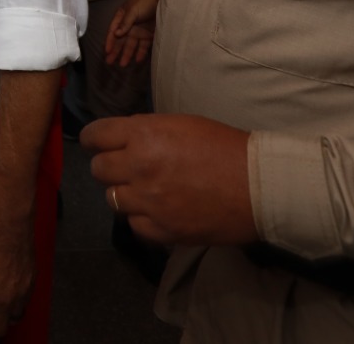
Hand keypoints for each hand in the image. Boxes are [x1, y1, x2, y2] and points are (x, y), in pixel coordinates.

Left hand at [81, 114, 256, 246]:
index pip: (96, 136)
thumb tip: (125, 139)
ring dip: (124, 193)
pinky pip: (134, 225)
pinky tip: (157, 210)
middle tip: (123, 167)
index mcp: (143, 135)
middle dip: (108, 166)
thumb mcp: (181, 124)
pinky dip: (142, 218)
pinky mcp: (161, 230)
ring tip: (143, 189)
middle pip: (98, 170)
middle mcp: (138, 168)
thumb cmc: (225, 147)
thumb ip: (147, 131)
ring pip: (113, 199)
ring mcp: (148, 202)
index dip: (94, 139)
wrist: (258, 186)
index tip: (97, 143)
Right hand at [104, 0, 157, 66]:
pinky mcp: (148, 35)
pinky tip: (137, 60)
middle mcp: (129, 26)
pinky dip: (140, 53)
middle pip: (120, 40)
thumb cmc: (144, 3)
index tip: (107, 51)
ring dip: (126, 54)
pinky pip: (143, 46)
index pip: (113, 31)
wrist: (162, 0)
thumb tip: (116, 34)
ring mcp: (139, 31)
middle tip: (110, 62)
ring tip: (123, 64)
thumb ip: (125, 23)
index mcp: (122, 18)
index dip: (110, 41)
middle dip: (115, 51)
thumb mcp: (133, 11)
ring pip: (131, 45)